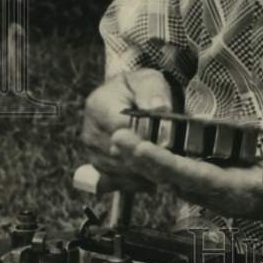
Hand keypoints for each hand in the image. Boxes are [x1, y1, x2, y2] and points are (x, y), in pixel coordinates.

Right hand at [81, 68, 172, 192]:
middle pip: (119, 154)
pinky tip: (158, 176)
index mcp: (98, 106)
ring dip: (143, 172)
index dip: (144, 137)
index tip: (167, 141)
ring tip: (169, 170)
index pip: (120, 128)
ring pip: (120, 171)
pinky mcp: (101, 168)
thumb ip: (153, 91)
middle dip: (145, 158)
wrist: (128, 99)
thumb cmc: (141, 87)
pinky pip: (120, 182)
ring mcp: (93, 153)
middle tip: (172, 161)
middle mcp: (90, 132)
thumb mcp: (149, 80)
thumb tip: (159, 107)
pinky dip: (139, 182)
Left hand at [110, 130, 262, 235]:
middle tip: (114, 139)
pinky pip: (187, 175)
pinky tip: (150, 153)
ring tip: (121, 143)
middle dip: (143, 161)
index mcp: (240, 193)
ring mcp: (223, 192)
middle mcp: (225, 197)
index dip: (163, 163)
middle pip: (175, 178)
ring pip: (177, 178)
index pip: (193, 177)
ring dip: (149, 163)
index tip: (137, 149)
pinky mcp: (226, 184)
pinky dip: (165, 163)